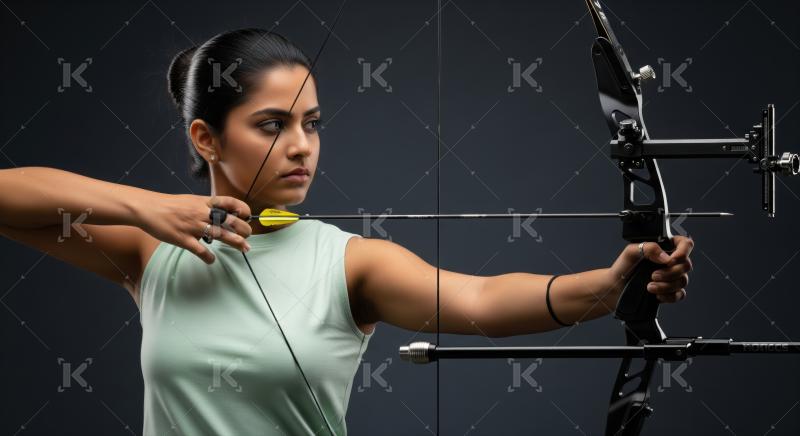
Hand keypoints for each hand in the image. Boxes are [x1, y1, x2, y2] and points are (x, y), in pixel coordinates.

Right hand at [137, 193, 251, 263]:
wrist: (147, 208)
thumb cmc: (169, 205)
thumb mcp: (191, 200)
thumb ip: (206, 206)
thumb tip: (221, 212)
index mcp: (203, 202)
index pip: (229, 202)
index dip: (241, 208)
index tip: (248, 215)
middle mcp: (201, 213)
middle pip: (229, 220)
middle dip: (243, 229)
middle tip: (249, 236)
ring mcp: (192, 226)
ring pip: (219, 234)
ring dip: (235, 242)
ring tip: (244, 248)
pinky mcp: (182, 239)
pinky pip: (199, 250)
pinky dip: (208, 256)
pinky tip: (212, 260)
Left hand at [609, 235, 694, 303]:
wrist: (617, 286)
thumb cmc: (624, 267)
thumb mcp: (631, 252)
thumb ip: (649, 248)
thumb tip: (666, 257)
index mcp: (665, 248)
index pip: (685, 244)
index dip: (684, 251)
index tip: (672, 260)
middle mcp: (671, 262)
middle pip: (686, 265)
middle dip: (670, 272)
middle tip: (653, 275)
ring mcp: (672, 277)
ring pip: (683, 281)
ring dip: (667, 286)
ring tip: (649, 286)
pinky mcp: (670, 292)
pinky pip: (680, 295)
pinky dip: (669, 296)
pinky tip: (657, 295)